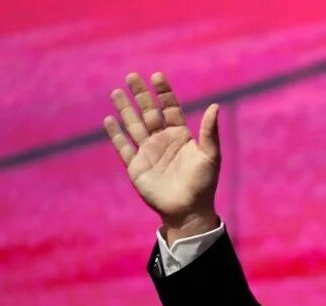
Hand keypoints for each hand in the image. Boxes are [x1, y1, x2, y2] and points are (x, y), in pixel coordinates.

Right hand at [104, 72, 220, 243]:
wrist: (189, 210)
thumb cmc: (204, 183)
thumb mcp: (210, 155)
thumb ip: (209, 131)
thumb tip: (215, 106)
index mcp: (180, 136)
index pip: (170, 108)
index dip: (163, 92)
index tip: (157, 76)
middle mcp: (162, 140)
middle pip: (149, 112)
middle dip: (140, 94)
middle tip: (132, 76)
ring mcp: (148, 152)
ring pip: (134, 125)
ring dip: (125, 109)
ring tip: (117, 92)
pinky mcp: (136, 166)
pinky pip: (123, 146)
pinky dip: (116, 134)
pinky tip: (110, 120)